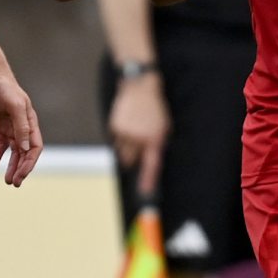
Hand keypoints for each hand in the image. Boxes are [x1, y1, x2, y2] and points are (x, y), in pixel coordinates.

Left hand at [0, 70, 42, 185]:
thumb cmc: (4, 87)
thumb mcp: (15, 106)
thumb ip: (21, 127)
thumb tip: (25, 149)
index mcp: (31, 122)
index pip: (35, 147)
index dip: (30, 162)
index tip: (21, 175)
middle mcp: (23, 126)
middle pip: (25, 152)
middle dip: (21, 169)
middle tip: (14, 183)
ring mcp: (11, 126)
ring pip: (14, 151)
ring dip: (12, 166)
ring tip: (7, 180)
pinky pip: (1, 144)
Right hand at [108, 74, 169, 197]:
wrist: (141, 87)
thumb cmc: (154, 108)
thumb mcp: (163, 126)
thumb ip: (156, 143)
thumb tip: (148, 158)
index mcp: (154, 139)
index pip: (151, 164)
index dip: (148, 179)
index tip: (144, 190)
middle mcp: (140, 138)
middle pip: (130, 160)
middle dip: (131, 158)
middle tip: (135, 147)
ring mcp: (126, 133)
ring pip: (121, 150)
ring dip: (125, 145)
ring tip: (132, 129)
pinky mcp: (115, 126)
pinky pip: (115, 139)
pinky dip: (119, 135)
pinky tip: (126, 121)